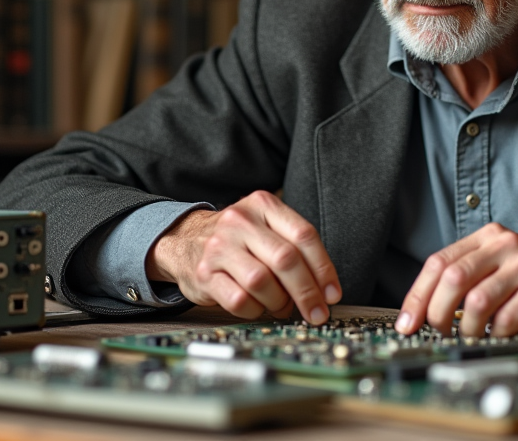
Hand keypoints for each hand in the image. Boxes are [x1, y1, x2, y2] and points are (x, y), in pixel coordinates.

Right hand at [145, 191, 341, 323]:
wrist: (184, 240)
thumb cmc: (237, 239)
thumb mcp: (264, 225)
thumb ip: (293, 246)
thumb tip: (325, 289)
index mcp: (262, 204)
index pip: (304, 236)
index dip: (324, 269)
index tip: (332, 294)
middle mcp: (240, 221)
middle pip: (286, 259)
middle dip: (307, 292)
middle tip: (317, 312)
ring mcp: (219, 247)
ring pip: (262, 282)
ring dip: (279, 302)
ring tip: (282, 306)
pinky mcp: (204, 274)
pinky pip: (240, 300)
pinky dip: (256, 310)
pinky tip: (258, 307)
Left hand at [395, 223, 517, 337]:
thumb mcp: (495, 263)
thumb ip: (462, 275)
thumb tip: (420, 310)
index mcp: (486, 238)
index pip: (438, 262)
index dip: (417, 295)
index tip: (407, 322)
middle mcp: (504, 246)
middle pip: (453, 279)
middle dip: (437, 312)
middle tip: (438, 330)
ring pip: (477, 301)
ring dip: (466, 327)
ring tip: (471, 333)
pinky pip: (505, 319)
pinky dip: (494, 333)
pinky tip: (498, 332)